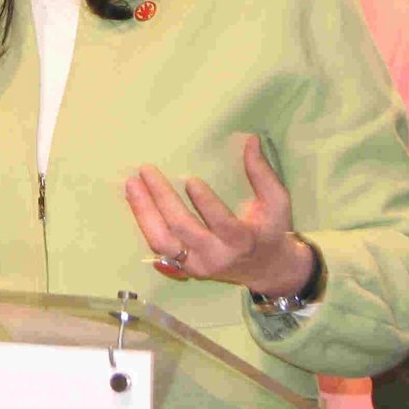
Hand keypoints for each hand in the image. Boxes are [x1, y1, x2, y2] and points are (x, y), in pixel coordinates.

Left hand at [124, 135, 313, 295]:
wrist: (266, 270)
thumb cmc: (270, 230)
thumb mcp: (276, 202)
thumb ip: (262, 173)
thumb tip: (250, 139)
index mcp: (241, 241)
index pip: (222, 224)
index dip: (206, 204)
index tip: (190, 179)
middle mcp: (216, 256)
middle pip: (183, 229)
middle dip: (162, 199)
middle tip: (147, 170)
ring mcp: (196, 264)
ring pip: (162, 241)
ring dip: (144, 212)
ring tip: (131, 184)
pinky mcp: (182, 267)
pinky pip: (157, 245)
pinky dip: (143, 221)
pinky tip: (134, 199)